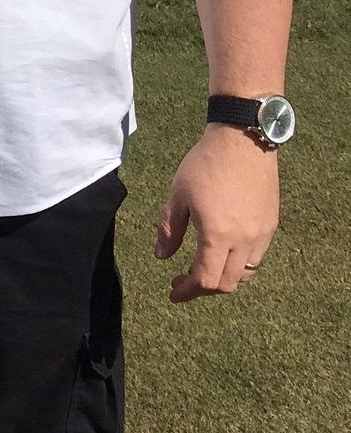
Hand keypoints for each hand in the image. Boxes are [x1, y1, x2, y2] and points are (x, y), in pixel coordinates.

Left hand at [154, 126, 278, 302]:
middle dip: (203, 289)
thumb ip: (168, 230)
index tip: (173, 292)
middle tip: (183, 282)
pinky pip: (257, 258)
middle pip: (227, 284)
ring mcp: (261, 234)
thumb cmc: (204, 164)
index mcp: (217, 235)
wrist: (241, 140)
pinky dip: (240, 266)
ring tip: (203, 269)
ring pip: (245, 275)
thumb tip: (161, 257)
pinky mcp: (271, 225)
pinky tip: (224, 254)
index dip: (187, 291)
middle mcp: (244, 240)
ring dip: (223, 279)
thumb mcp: (177, 195)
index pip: (205, 280)